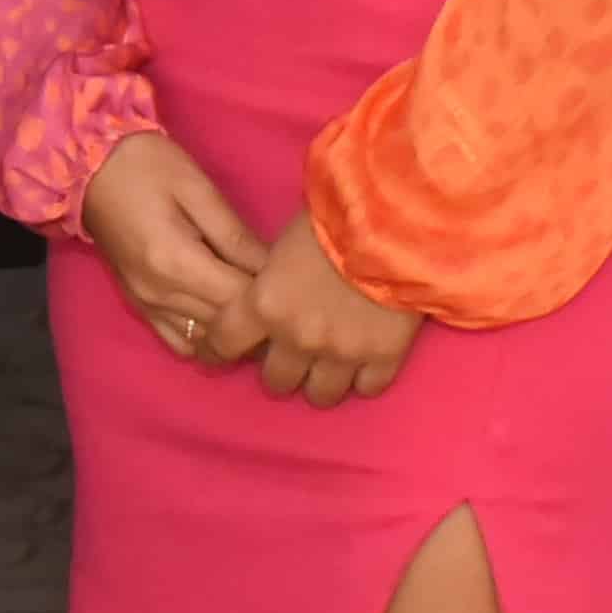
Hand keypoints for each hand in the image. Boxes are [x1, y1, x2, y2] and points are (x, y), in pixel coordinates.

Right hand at [81, 130, 271, 365]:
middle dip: (261, 316)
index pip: (241, 299)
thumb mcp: (198, 189)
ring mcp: (146, 306)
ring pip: (207, 342)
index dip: (273, 293)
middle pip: (227, 326)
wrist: (86, 165)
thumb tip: (275, 269)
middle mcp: (160, 295)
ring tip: (258, 307)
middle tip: (286, 295)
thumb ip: (236, 235)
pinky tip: (224, 318)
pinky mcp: (139, 308)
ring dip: (236, 332)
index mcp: (176, 263)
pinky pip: (180, 343)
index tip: (294, 278)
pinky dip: (207, 338)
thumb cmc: (147, 166)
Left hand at [221, 212, 420, 407]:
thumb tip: (266, 295)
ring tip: (326, 368)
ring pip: (320, 396)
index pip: (223, 344)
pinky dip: (363, 379)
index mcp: (263, 304)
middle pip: (276, 382)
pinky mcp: (383, 357)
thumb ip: (270, 279)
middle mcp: (297, 338)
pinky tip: (363, 365)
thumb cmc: (333, 217)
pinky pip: (367, 389)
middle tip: (288, 358)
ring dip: (319, 383)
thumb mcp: (283, 243)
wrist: (395, 221)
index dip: (216, 352)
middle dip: (279, 371)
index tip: (216, 355)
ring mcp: (342, 353)